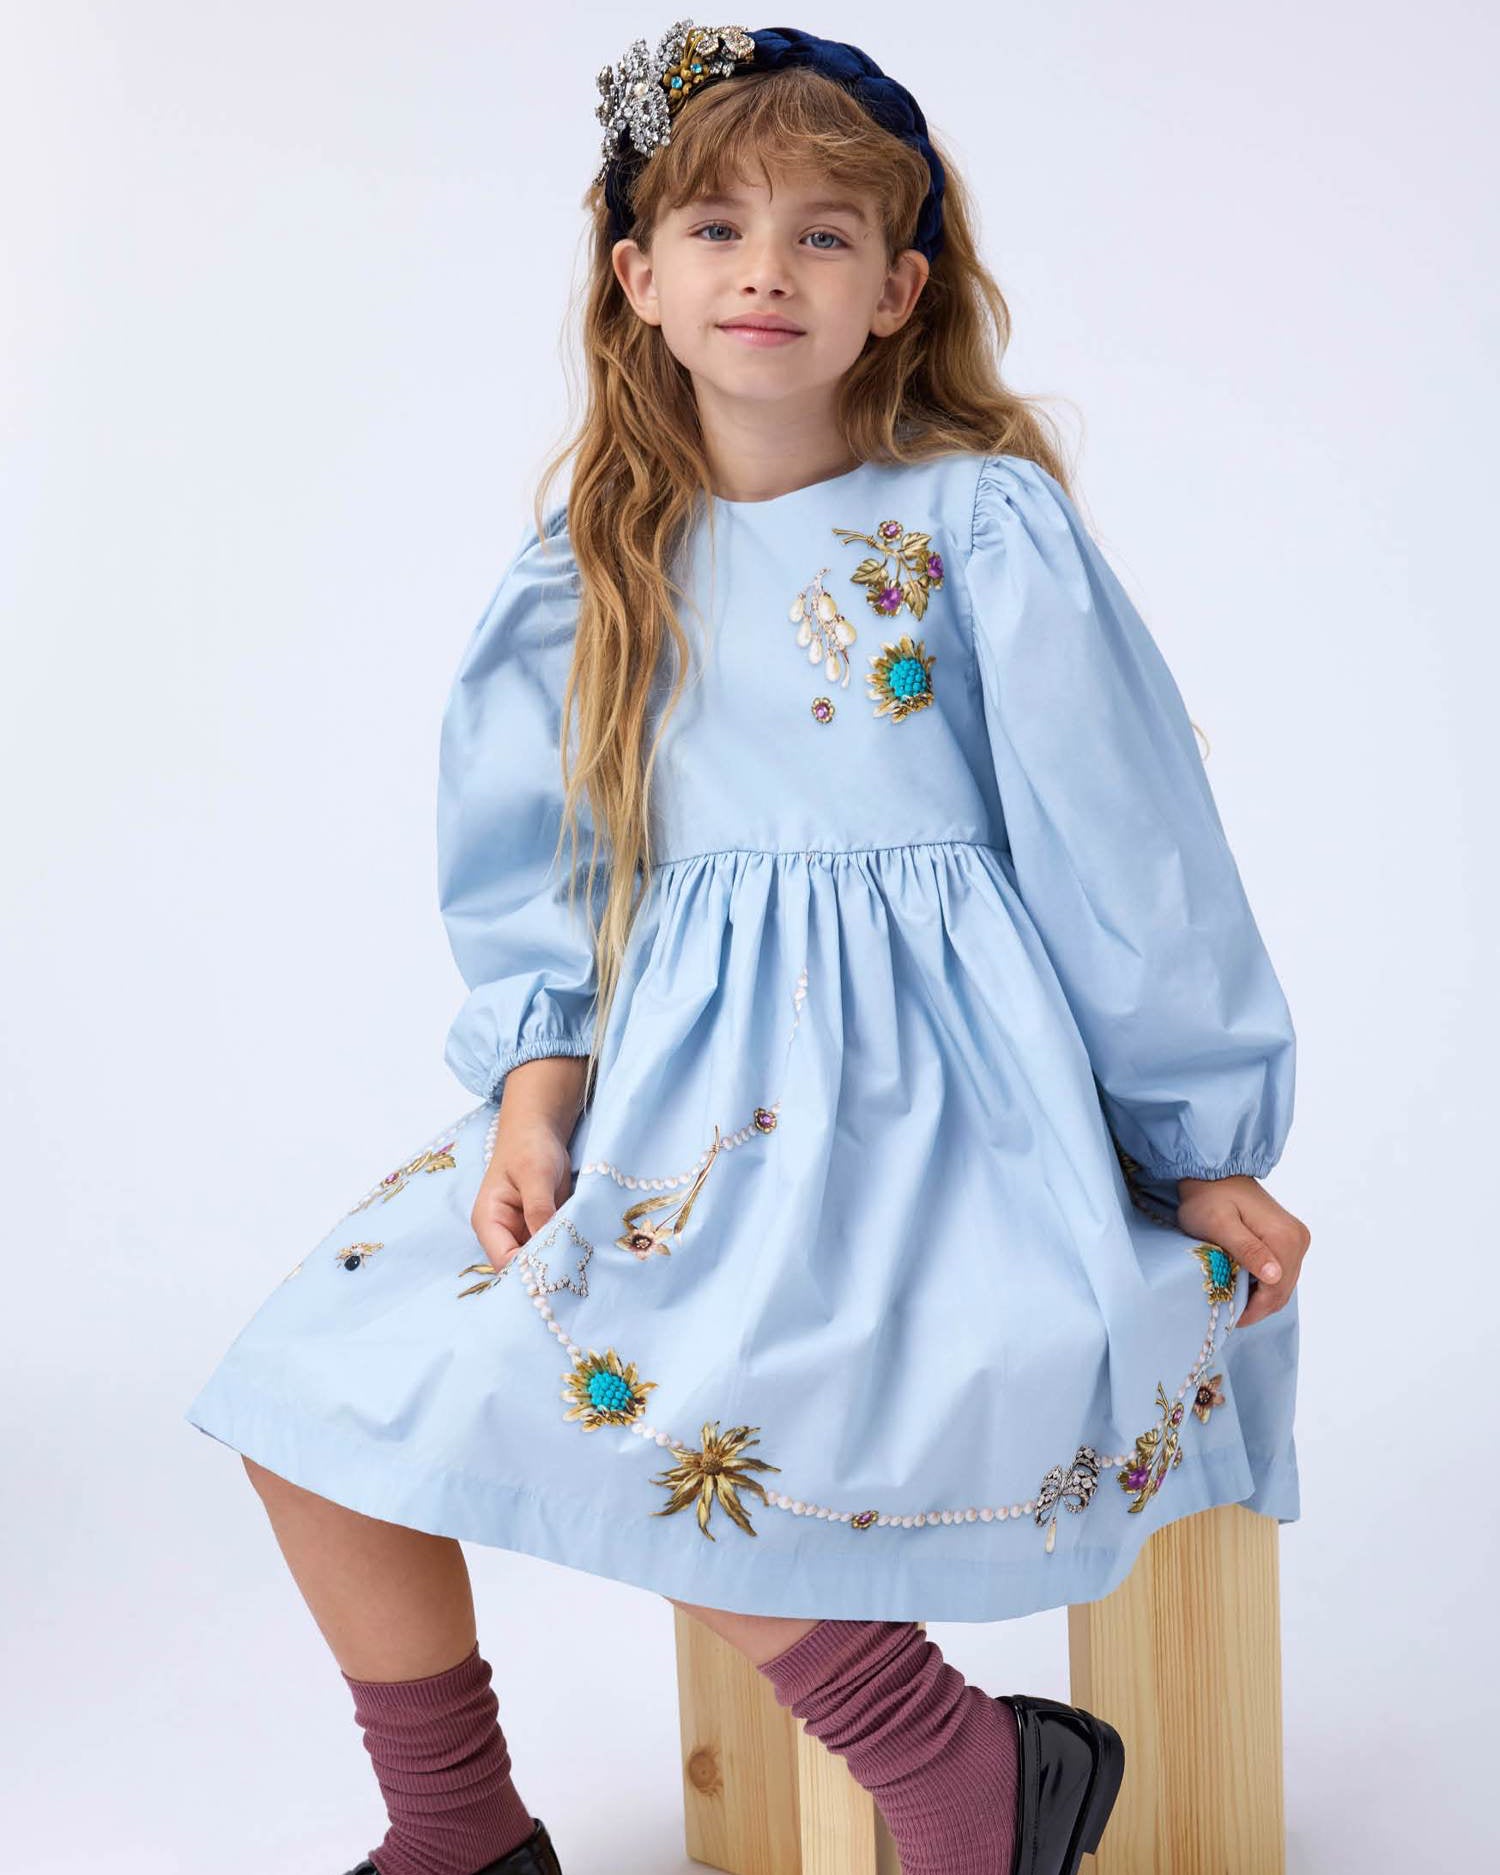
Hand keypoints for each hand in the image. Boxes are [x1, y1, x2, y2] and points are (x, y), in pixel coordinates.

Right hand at [470, 1114, 575, 1274]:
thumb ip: (539, 1208)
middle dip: (545, 1272)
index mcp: (489, 1222)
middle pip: (521, 1267)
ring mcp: (522, 1233)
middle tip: (575, 1277)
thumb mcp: (535, 1174)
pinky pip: (553, 1249)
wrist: (540, 1131)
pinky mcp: (541, 1230)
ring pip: (539, 1262)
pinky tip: (585, 1257)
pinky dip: (566, 1252)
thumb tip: (547, 1244)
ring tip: (583, 1271)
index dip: (528, 1272)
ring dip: (558, 1264)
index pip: (504, 1261)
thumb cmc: (529, 1147)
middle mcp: (503, 1233)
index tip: (557, 1275)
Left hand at [1175, 1174, 1309, 1328]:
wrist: (1214, 1173)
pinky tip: (1242, 1283)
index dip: (1254, 1309)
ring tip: (1232, 1298)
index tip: (1230, 1317)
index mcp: (1285, 1237)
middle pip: (1282, 1290)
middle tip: (1228, 1311)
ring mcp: (1296, 1238)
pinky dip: (1264, 1284)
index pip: (1276, 1290)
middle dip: (1257, 1306)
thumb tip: (1275, 1275)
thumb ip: (1247, 1249)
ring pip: (1282, 1284)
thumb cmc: (1209, 1197)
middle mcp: (1297, 1239)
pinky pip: (1281, 1272)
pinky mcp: (1289, 1238)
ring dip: (1260, 1296)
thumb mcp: (1220, 1224)